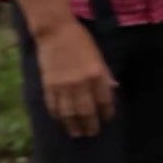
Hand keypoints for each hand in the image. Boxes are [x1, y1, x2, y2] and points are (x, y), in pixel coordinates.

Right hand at [34, 18, 117, 137]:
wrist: (54, 30)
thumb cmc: (80, 39)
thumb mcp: (98, 55)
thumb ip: (105, 74)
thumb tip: (114, 89)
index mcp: (96, 74)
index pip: (105, 100)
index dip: (107, 112)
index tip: (107, 118)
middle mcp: (81, 83)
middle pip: (87, 112)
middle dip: (90, 125)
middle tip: (91, 132)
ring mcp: (63, 86)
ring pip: (69, 114)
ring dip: (73, 126)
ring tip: (76, 133)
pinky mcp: (49, 86)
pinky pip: (54, 106)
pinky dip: (58, 116)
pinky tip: (61, 120)